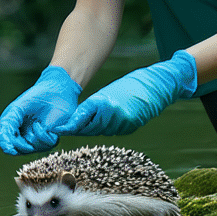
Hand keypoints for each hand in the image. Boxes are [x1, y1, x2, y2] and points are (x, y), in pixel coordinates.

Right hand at [0, 65, 81, 154]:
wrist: (55, 90)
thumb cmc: (34, 98)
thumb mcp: (16, 110)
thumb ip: (7, 126)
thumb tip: (6, 147)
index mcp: (14, 129)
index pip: (8, 146)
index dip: (8, 148)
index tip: (10, 149)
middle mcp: (25, 136)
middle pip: (20, 150)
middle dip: (22, 144)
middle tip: (25, 134)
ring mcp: (39, 138)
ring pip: (34, 148)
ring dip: (35, 137)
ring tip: (37, 124)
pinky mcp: (52, 138)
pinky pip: (48, 144)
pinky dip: (46, 135)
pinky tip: (46, 126)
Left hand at [52, 50, 197, 138]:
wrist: (157, 87)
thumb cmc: (131, 84)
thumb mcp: (109, 91)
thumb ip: (95, 104)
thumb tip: (79, 117)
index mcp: (106, 102)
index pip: (83, 116)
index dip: (71, 124)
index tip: (59, 128)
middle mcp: (113, 116)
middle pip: (89, 127)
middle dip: (76, 129)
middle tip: (63, 130)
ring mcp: (123, 124)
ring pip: (99, 131)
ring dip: (88, 130)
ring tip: (76, 130)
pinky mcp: (130, 128)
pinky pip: (111, 131)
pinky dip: (102, 129)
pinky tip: (96, 127)